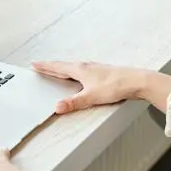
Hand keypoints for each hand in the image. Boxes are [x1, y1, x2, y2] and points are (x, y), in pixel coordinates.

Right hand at [32, 61, 158, 113]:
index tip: (34, 64)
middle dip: (51, 66)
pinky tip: (79, 77)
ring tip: (56, 71)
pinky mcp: (101, 73)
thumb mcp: (91, 97)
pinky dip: (74, 73)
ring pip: (73, 68)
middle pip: (64, 66)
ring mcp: (94, 69)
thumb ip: (74, 103)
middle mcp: (86, 67)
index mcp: (80, 70)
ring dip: (63, 69)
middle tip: (40, 66)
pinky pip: (82, 71)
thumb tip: (58, 107)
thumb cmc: (116, 86)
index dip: (45, 66)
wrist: (136, 81)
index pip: (57, 67)